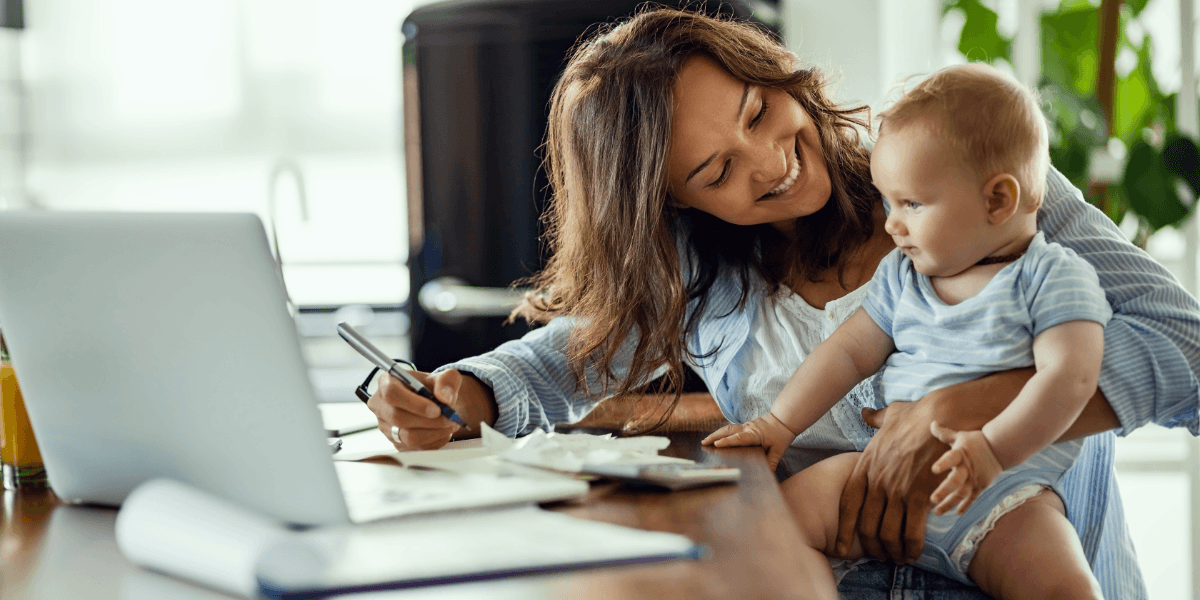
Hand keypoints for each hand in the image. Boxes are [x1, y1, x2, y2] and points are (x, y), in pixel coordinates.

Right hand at [367, 368, 470, 450]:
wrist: (436, 404)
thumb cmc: (436, 388)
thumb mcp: (446, 377)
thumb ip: (448, 382)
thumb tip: (445, 398)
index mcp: (387, 382)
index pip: (392, 393)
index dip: (414, 403)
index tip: (436, 409)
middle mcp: (381, 405)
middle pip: (398, 418)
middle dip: (429, 421)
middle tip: (450, 419)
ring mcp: (386, 427)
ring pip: (407, 437)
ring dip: (434, 432)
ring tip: (450, 424)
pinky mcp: (396, 443)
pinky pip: (415, 448)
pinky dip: (434, 441)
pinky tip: (443, 431)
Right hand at [701, 413, 796, 471]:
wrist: (784, 419)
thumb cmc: (781, 434)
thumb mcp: (779, 450)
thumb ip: (772, 462)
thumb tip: (767, 474)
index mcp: (755, 434)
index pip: (739, 438)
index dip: (728, 441)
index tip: (717, 444)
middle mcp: (748, 428)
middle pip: (728, 431)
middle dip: (715, 436)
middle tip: (704, 443)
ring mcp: (746, 425)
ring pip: (728, 428)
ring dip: (716, 434)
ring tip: (706, 441)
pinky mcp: (745, 425)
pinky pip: (731, 428)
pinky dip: (722, 433)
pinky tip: (717, 438)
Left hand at [832, 401, 946, 562]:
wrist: (941, 416)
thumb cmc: (917, 415)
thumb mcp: (888, 415)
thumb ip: (875, 419)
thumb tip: (865, 413)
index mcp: (865, 466)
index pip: (847, 504)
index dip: (844, 529)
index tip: (842, 547)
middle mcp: (877, 481)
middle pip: (866, 525)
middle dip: (872, 547)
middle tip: (880, 556)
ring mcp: (897, 489)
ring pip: (887, 533)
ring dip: (892, 551)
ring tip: (898, 558)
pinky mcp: (919, 495)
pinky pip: (912, 531)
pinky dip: (912, 547)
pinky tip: (914, 552)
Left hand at [929, 423, 1003, 514]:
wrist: (1000, 448)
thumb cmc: (976, 441)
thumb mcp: (960, 436)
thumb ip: (944, 433)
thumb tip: (932, 423)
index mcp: (960, 454)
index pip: (951, 458)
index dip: (943, 463)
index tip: (934, 469)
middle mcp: (967, 468)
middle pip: (955, 481)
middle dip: (944, 491)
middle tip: (933, 499)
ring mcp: (975, 479)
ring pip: (962, 494)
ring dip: (950, 503)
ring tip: (937, 511)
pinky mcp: (981, 485)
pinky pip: (972, 498)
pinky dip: (965, 506)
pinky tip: (957, 513)